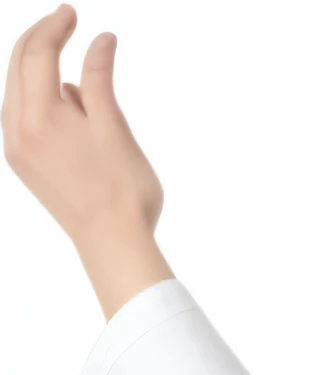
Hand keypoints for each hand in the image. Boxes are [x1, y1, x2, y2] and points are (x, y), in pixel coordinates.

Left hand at [3, 3, 171, 318]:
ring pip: (17, 89)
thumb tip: (100, 40)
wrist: (112, 241)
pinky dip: (36, 96)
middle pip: (18, 65)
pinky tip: (62, 99)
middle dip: (41, 39)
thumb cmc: (124, 190)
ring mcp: (15, 146)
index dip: (55, 27)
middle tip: (67, 21)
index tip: (74, 13)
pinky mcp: (22, 162)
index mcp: (39, 116)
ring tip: (66, 58)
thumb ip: (99, 78)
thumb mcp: (114, 125)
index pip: (37, 53)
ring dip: (37, 67)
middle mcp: (17, 128)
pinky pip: (20, 114)